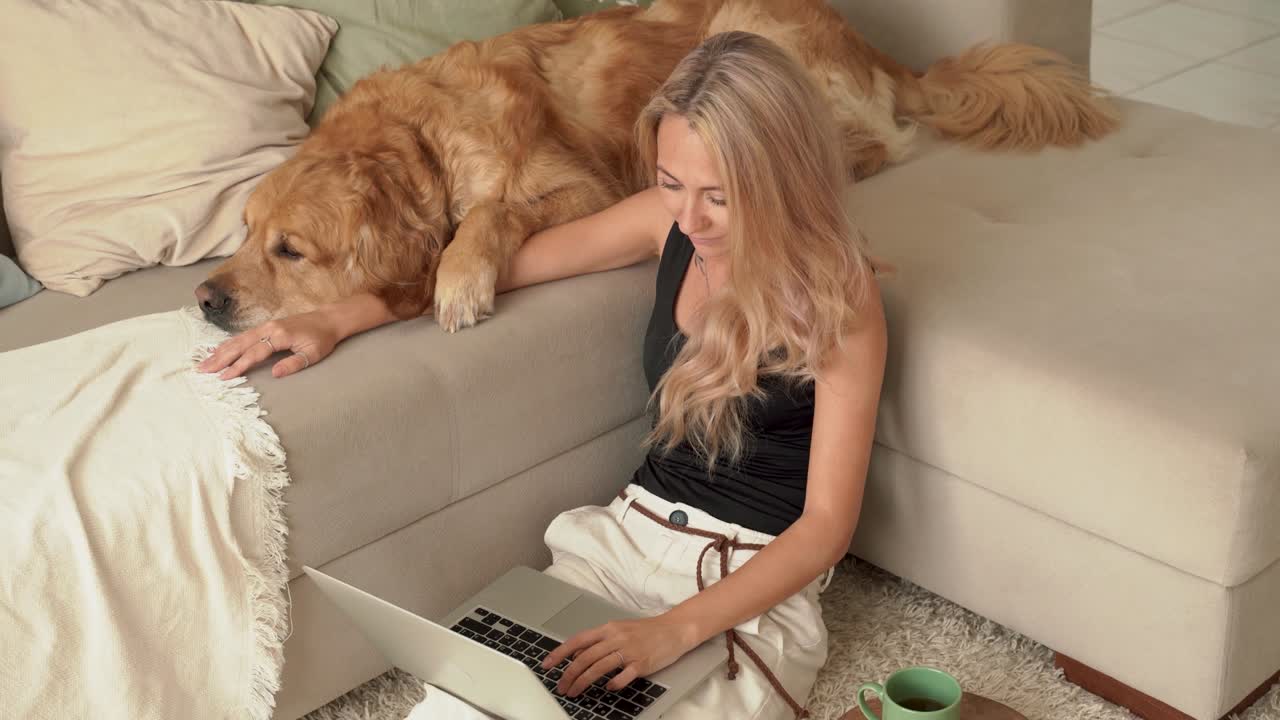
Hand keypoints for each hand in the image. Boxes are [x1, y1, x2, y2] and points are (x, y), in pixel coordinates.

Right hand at [196, 311, 339, 379]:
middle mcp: (269, 328)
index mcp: (280, 335)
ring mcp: (266, 326)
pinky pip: (243, 336)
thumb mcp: (313, 354)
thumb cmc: (322, 339)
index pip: (254, 353)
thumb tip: (274, 373)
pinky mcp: (266, 327)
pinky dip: (229, 343)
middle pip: (240, 345)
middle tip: (202, 370)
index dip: (238, 366)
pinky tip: (219, 350)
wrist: (328, 319)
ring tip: (205, 362)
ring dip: (220, 351)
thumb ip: (294, 364)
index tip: (224, 377)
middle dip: (220, 358)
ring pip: (238, 339)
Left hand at [541, 615, 700, 697]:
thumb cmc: (646, 631)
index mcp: (608, 628)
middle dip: (569, 674)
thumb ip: (598, 641)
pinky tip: (607, 688)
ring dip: (584, 681)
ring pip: (599, 667)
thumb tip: (576, 655)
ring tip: (575, 692)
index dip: (560, 653)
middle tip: (561, 687)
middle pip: (585, 657)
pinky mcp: (642, 663)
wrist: (674, 629)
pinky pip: (623, 675)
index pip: (578, 640)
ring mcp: (629, 650)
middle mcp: (616, 638)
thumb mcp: (618, 630)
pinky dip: (613, 683)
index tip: (547, 665)